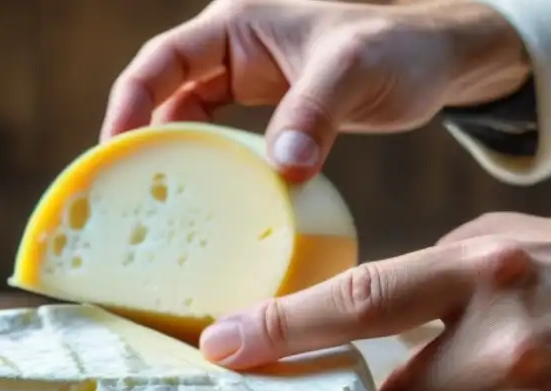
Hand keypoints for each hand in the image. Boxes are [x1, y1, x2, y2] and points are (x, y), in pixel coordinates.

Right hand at [101, 0, 529, 181]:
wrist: (436, 60)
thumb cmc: (396, 48)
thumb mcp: (352, 72)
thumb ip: (314, 114)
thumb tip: (283, 171)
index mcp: (236, 23)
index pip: (162, 61)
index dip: (131, 104)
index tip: (115, 152)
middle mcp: (232, 49)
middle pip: (164, 95)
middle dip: (143, 141)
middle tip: (125, 195)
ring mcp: (247, 81)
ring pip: (190, 121)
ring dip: (177, 160)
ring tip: (159, 207)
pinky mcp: (266, 110)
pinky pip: (222, 140)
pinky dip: (212, 168)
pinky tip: (209, 202)